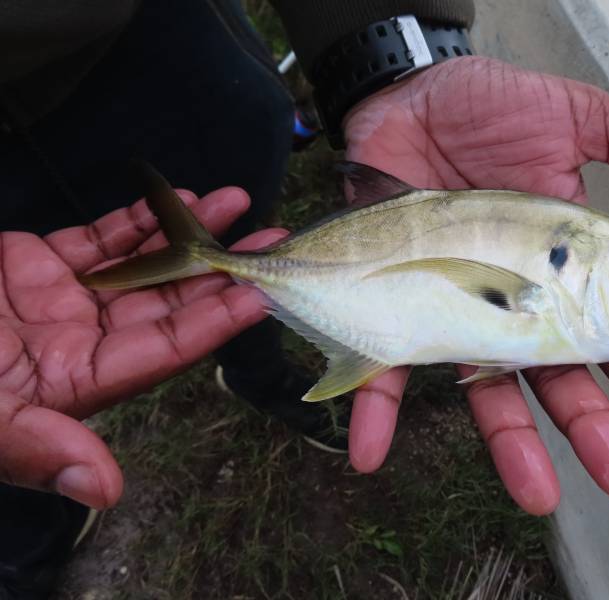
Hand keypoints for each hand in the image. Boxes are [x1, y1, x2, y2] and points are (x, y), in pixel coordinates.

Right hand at [0, 188, 281, 508]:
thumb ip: (37, 449)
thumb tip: (105, 490)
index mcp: (79, 382)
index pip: (165, 348)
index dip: (215, 320)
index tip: (262, 292)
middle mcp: (83, 341)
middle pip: (168, 301)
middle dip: (220, 268)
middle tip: (275, 238)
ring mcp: (64, 300)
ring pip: (142, 263)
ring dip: (188, 233)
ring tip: (234, 202)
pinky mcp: (37, 264)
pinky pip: (100, 239)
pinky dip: (137, 219)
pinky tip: (177, 199)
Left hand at [343, 57, 608, 513]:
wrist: (407, 96)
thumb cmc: (487, 108)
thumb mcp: (573, 119)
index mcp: (559, 266)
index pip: (605, 327)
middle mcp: (510, 298)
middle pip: (552, 373)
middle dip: (587, 425)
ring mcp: (454, 307)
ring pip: (482, 387)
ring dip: (506, 442)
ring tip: (534, 491)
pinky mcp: (394, 303)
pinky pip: (383, 366)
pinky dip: (376, 413)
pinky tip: (372, 455)